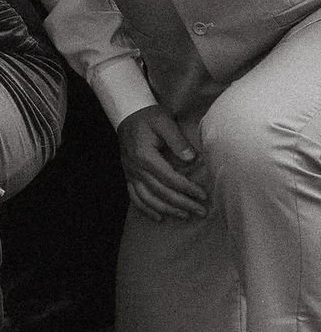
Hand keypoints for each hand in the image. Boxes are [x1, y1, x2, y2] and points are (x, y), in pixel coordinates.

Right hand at [118, 103, 210, 221]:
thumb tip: (192, 159)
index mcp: (145, 156)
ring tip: (184, 216)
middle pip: (161, 192)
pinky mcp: (128, 175)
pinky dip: (146, 209)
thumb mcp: (164, 122)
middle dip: (182, 204)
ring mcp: (130, 173)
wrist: (127, 114)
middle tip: (201, 211)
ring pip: (148, 198)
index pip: (170, 178)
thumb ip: (177, 141)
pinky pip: (135, 197)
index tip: (203, 195)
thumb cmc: (149, 117)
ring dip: (167, 210)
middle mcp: (135, 168)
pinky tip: (158, 217)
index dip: (188, 189)